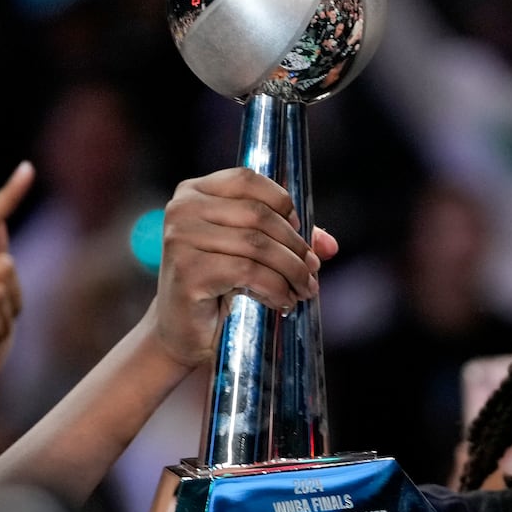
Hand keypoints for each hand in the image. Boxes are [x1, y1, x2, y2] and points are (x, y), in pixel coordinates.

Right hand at [155, 168, 335, 367]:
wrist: (185, 332)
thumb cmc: (219, 287)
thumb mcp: (253, 254)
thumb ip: (288, 239)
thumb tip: (330, 245)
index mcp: (195, 192)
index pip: (248, 179)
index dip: (282, 202)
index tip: (300, 230)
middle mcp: (183, 209)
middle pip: (258, 214)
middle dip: (295, 245)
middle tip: (312, 270)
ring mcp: (181, 238)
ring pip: (257, 244)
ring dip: (292, 270)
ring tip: (304, 290)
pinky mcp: (188, 270)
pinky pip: (248, 272)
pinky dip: (275, 288)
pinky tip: (283, 302)